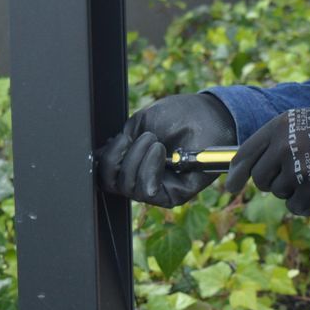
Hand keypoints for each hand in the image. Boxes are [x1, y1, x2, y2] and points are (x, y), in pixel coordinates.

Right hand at [96, 92, 236, 206]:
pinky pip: (149, 192)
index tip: (119, 137)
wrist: (207, 114)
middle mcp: (142, 179)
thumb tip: (101, 159)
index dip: (105, 158)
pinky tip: (160, 151)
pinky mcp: (175, 195)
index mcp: (132, 163)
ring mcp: (158, 189)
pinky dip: (149, 168)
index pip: (106, 173)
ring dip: (136, 160)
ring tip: (155, 141)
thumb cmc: (178, 116)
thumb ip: (122, 142)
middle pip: (111, 185)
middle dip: (118, 159)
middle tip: (141, 138)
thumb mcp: (141, 124)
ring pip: (129, 189)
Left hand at [225, 107, 309, 216]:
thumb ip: (289, 138)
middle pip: (260, 179)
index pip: (247, 152)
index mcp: (283, 124)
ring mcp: (295, 170)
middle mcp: (284, 145)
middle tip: (296, 182)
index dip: (236, 172)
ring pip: (281, 195)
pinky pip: (299, 207)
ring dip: (298, 194)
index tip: (231, 187)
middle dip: (274, 185)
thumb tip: (262, 163)